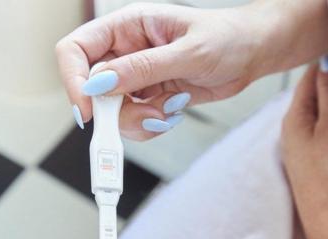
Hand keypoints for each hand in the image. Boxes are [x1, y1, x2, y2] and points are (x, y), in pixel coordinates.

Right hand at [56, 2, 276, 139]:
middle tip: (146, 116)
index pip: (78, 49)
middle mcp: (128, 51)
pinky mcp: (152, 94)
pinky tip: (173, 110)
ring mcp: (139, 76)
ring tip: (168, 110)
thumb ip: (144, 68)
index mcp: (128, 26)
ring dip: (137, 120)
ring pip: (114, 109)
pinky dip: (151, 123)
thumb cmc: (227, 38)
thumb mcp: (187, 52)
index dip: (74, 79)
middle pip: (93, 87)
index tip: (89, 108)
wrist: (252, 53)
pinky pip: (136, 118)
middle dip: (114, 110)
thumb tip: (99, 84)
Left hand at [281, 53, 327, 217]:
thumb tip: (324, 63)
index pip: (306, 82)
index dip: (322, 65)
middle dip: (321, 79)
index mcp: (292, 119)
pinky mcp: (305, 159)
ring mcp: (295, 146)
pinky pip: (313, 127)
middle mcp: (288, 131)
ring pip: (309, 112)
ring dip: (322, 98)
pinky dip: (323, 115)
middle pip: (305, 96)